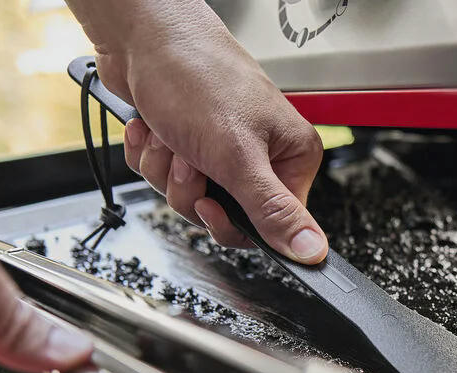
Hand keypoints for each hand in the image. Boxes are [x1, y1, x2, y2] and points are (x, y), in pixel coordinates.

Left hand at [80, 0, 327, 262]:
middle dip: (191, 191)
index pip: (272, 224)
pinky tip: (151, 128)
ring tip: (168, 136)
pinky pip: (163, 177)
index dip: (233, 221)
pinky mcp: (186, 142)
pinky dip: (149, 155)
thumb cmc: (196, 74)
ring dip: (165, 170)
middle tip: (188, 162)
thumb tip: (313, 252)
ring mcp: (220, 149)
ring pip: (188, 197)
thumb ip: (274, 211)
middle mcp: (260, 154)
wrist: (142, 36)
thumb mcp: (238, 156)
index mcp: (291, 156)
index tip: (211, 204)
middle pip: (225, 214)